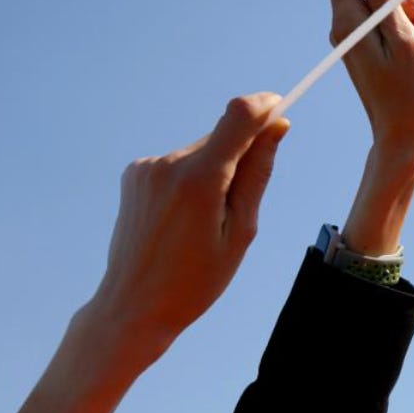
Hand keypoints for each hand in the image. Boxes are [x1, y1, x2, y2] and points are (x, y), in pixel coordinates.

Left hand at [4, 96, 288, 412]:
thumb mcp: (241, 231)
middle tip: (238, 206)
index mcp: (200, 180)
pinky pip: (179, 162)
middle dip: (241, 155)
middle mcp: (169, 164)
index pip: (239, 115)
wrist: (132, 306)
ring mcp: (147, 167)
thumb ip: (258, 173)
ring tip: (204, 220)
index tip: (280, 109)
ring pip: (202, 150)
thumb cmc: (195, 279)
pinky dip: (192, 178)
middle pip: (222, 136)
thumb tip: (277, 127)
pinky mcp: (134, 173)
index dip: (264, 106)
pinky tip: (183, 217)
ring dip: (215, 170)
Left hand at [328, 0, 413, 255]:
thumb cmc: (409, 88)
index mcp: (347, 20)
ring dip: (409, 12)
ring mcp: (356, 36)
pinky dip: (409, 27)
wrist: (404, 131)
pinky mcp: (369, 46)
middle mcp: (345, 25)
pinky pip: (390, 21)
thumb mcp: (403, 37)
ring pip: (385, 1)